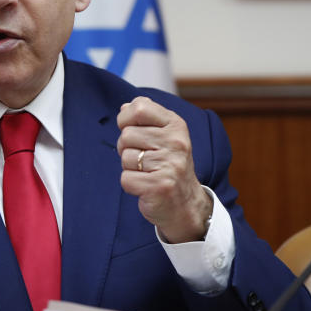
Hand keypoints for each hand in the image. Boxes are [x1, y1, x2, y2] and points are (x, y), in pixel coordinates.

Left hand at [117, 97, 212, 243]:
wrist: (185, 203)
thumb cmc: (169, 166)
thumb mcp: (164, 136)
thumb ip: (145, 119)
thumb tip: (125, 107)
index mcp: (175, 125)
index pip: (139, 107)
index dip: (125, 119)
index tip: (132, 130)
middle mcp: (176, 142)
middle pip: (127, 134)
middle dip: (126, 148)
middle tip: (144, 159)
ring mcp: (170, 164)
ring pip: (125, 157)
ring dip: (130, 167)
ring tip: (147, 172)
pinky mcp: (160, 186)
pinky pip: (126, 178)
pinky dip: (130, 184)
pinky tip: (146, 185)